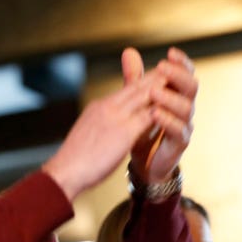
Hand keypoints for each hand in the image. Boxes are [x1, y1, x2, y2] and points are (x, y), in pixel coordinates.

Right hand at [43, 54, 166, 200]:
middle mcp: (107, 107)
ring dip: (161, 88)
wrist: (64, 171)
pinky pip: (147, 117)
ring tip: (177, 81)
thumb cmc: (73, 160)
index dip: (141, 83)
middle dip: (154, 78)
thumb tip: (104, 128)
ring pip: (143, 97)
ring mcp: (115, 118)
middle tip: (172, 70)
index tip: (154, 78)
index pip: (125, 91)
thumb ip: (99, 126)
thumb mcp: (87, 134)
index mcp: (98, 108)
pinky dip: (160, 110)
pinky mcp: (123, 132)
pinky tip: (172, 107)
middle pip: (136, 88)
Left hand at [124, 47, 197, 183]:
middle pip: (191, 86)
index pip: (185, 74)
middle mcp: (185, 108)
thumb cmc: (142, 129)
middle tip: (162, 67)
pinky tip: (154, 113)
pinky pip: (179, 130)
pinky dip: (167, 121)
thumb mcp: (136, 101)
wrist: (143, 163)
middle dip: (178, 75)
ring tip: (154, 91)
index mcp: (177, 94)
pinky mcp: (179, 144)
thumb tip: (129, 51)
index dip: (182, 63)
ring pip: (186, 108)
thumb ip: (135, 79)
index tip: (170, 53)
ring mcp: (184, 126)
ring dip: (170, 97)